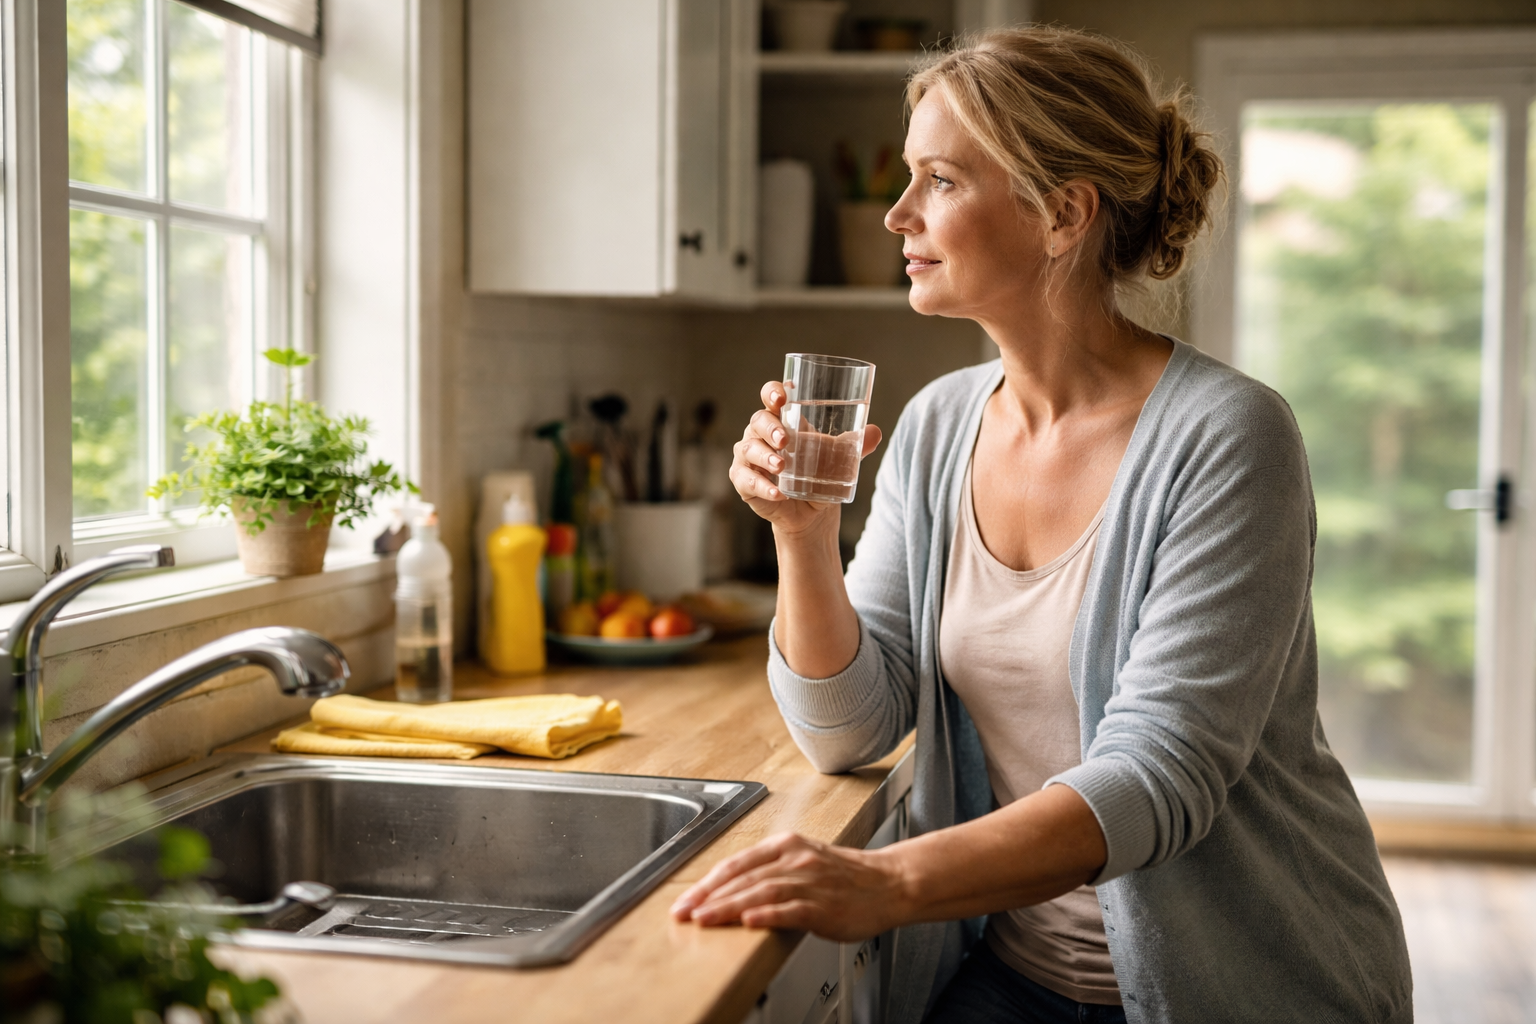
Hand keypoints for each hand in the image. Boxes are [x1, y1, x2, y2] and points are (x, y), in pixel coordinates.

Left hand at [669, 832, 906, 942]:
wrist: (891, 883)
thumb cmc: (847, 878)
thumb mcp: (804, 861)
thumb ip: (771, 871)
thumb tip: (732, 892)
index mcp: (787, 846)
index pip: (737, 862)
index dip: (707, 882)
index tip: (684, 900)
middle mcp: (795, 859)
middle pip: (743, 876)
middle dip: (708, 896)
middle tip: (683, 912)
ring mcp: (810, 881)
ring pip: (761, 891)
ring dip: (728, 906)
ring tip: (704, 919)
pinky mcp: (824, 905)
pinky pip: (791, 909)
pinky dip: (768, 914)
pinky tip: (749, 921)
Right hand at [731, 381, 881, 535]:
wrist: (811, 511)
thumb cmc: (819, 473)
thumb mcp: (838, 458)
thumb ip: (855, 445)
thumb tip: (875, 433)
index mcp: (781, 419)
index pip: (771, 396)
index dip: (773, 392)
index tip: (782, 397)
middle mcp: (760, 434)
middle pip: (757, 421)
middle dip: (770, 428)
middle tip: (785, 441)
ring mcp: (749, 457)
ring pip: (748, 450)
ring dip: (764, 457)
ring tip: (782, 467)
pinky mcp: (744, 482)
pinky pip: (746, 480)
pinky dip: (762, 487)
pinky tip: (778, 493)